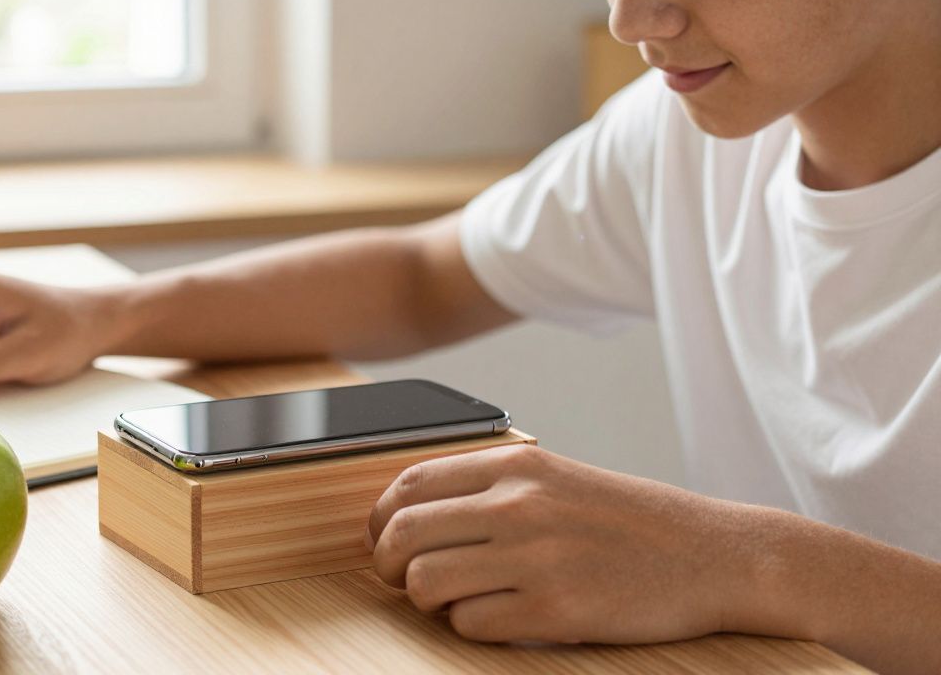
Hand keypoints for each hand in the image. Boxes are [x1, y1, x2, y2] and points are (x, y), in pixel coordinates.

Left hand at [367, 445, 763, 644]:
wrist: (713, 555)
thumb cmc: (630, 521)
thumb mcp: (556, 479)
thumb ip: (489, 487)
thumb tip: (410, 512)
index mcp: (516, 466)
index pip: (408, 484)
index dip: (380, 519)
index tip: (384, 539)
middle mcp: (518, 504)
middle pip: (402, 534)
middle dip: (388, 564)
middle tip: (403, 579)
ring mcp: (535, 557)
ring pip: (425, 582)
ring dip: (427, 600)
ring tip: (455, 600)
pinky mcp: (554, 608)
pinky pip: (469, 624)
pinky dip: (471, 627)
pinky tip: (500, 617)